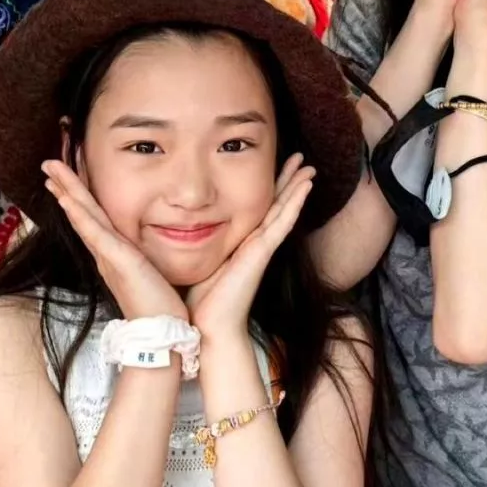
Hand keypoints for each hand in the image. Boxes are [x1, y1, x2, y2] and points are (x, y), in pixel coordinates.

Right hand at [42, 160, 187, 321]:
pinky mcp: (118, 261)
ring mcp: (108, 256)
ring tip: (51, 168)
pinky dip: (80, 214)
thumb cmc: (165, 304)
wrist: (165, 333)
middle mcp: (105, 253)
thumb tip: (166, 233)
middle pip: (81, 211)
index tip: (69, 171)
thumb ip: (154, 253)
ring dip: (67, 190)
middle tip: (49, 162)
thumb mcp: (157, 269)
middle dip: (65, 185)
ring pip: (83, 215)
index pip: (93, 216)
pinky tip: (68, 198)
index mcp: (114, 253)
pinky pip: (94, 232)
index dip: (79, 193)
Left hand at [185, 155, 313, 343]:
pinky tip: (305, 187)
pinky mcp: (263, 251)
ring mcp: (262, 246)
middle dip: (289, 180)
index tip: (278, 166)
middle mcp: (255, 242)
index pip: (260, 208)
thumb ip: (196, 243)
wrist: (207, 327)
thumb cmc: (199, 300)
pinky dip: (295, 202)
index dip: (271, 187)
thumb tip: (177, 225)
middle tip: (302, 158)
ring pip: (284, 209)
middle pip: (277, 204)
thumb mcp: (198, 261)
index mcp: (242, 243)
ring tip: (309, 167)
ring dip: (298, 186)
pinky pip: (283, 221)